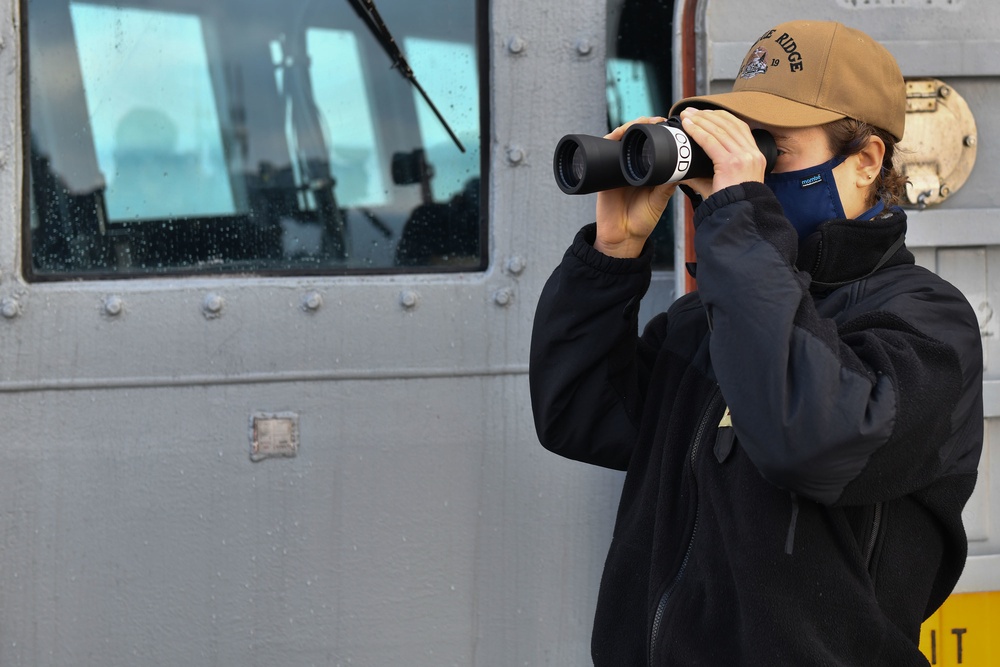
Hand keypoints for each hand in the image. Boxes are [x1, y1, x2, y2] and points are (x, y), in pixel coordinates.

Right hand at [595, 117, 676, 257]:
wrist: (622, 238)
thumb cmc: (642, 221)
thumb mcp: (659, 201)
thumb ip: (667, 186)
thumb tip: (681, 167)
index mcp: (647, 170)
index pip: (651, 144)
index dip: (657, 131)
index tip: (668, 123)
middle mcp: (631, 166)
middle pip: (635, 137)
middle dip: (644, 124)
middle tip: (656, 120)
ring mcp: (616, 168)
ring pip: (620, 140)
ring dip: (629, 128)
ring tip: (640, 123)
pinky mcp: (603, 174)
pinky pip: (603, 151)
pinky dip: (610, 139)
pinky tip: (618, 133)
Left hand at [678, 108, 767, 196]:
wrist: (739, 216)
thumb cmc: (731, 204)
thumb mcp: (725, 183)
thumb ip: (707, 174)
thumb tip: (686, 170)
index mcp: (755, 156)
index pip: (740, 128)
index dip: (722, 117)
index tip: (706, 113)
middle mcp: (752, 154)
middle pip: (729, 125)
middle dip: (708, 115)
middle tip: (691, 111)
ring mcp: (743, 157)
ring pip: (719, 131)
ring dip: (700, 120)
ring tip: (686, 115)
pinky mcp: (732, 163)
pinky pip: (711, 142)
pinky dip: (697, 131)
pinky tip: (687, 126)